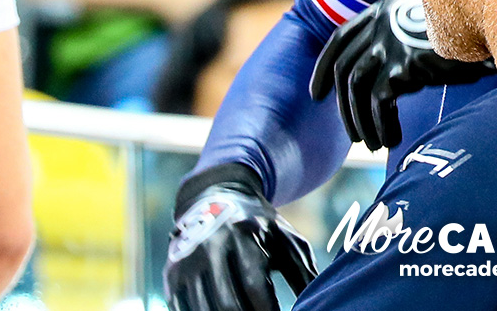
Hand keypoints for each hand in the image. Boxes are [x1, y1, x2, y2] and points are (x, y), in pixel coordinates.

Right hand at [166, 170, 315, 310]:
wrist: (214, 198)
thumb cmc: (259, 226)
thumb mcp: (285, 240)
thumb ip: (304, 274)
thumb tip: (323, 302)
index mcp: (243, 236)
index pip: (255, 287)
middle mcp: (211, 248)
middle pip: (228, 305)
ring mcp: (187, 263)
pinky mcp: (172, 278)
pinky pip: (186, 310)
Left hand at [309, 0, 494, 150]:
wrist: (492, 25)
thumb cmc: (465, 36)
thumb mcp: (426, 30)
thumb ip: (401, 45)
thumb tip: (377, 86)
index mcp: (383, 8)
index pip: (340, 38)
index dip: (323, 67)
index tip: (317, 94)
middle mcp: (381, 21)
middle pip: (345, 69)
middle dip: (344, 108)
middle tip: (352, 136)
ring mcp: (390, 40)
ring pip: (357, 88)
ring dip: (361, 122)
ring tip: (373, 145)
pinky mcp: (403, 63)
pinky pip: (380, 103)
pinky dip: (382, 125)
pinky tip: (391, 140)